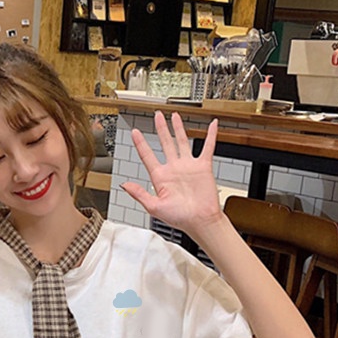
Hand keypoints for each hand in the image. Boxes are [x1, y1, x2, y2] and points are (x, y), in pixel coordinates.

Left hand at [122, 111, 222, 239]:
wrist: (200, 221)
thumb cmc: (179, 217)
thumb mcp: (154, 207)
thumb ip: (139, 194)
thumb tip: (125, 185)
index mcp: (160, 177)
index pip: (147, 156)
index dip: (140, 143)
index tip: (135, 132)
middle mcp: (173, 169)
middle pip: (165, 143)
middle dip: (160, 129)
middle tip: (157, 116)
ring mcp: (188, 166)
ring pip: (182, 141)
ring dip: (178, 128)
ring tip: (174, 116)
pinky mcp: (203, 166)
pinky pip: (208, 147)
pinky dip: (211, 135)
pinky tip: (212, 124)